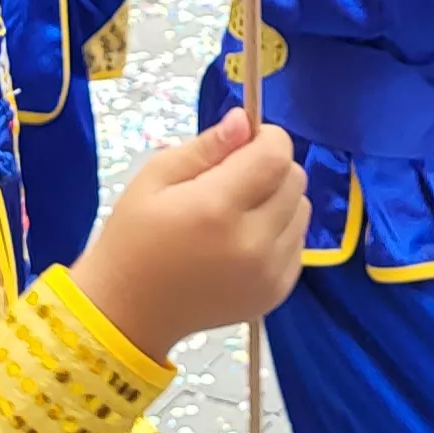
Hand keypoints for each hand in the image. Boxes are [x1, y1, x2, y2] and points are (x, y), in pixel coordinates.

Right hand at [71, 107, 307, 348]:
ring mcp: (269, 272)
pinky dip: (279, 232)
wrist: (130, 312)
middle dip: (271, 166)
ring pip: (302, 209)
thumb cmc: (133, 238)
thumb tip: (245, 120)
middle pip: (295, 179)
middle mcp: (252, 242)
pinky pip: (298, 243)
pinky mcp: (277, 292)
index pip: (276, 155)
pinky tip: (244, 241)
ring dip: (279, 200)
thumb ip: (206, 147)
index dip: (267, 138)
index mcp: (217, 208)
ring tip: (239, 211)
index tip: (244, 142)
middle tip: (234, 178)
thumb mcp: (155, 178)